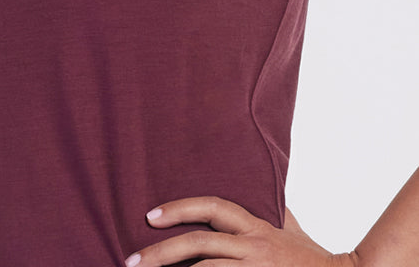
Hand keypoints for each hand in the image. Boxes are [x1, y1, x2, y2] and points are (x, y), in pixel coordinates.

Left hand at [123, 196, 360, 265]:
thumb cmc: (313, 258)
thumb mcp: (290, 228)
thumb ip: (273, 211)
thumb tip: (265, 186)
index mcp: (256, 227)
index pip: (212, 208)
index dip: (179, 208)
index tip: (149, 215)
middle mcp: (253, 248)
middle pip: (199, 245)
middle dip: (160, 253)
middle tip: (130, 261)